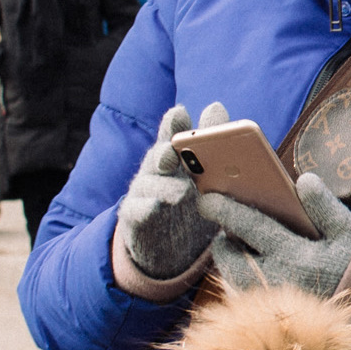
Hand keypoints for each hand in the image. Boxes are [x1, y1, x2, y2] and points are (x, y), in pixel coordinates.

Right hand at [115, 103, 218, 284]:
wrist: (171, 244)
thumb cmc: (194, 201)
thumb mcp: (208, 175)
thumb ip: (212, 143)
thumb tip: (216, 105)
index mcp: (177, 154)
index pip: (174, 134)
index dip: (174, 123)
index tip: (180, 113)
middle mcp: (157, 169)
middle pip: (160, 156)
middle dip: (166, 152)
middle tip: (174, 151)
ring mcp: (143, 192)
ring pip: (149, 185)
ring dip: (164, 186)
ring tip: (182, 192)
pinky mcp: (135, 217)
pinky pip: (137, 211)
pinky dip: (145, 209)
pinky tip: (155, 208)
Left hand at [198, 171, 350, 298]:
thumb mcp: (350, 230)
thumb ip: (326, 206)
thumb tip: (304, 180)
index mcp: (296, 257)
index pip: (251, 227)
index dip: (226, 210)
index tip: (206, 198)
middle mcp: (279, 281)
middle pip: (231, 258)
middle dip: (222, 241)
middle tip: (225, 228)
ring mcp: (274, 302)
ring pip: (235, 279)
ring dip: (230, 260)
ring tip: (234, 244)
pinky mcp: (275, 315)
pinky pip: (246, 295)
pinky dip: (243, 278)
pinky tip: (249, 265)